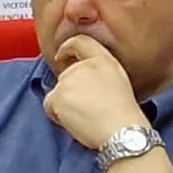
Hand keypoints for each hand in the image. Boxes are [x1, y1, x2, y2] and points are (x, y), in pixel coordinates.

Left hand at [42, 34, 149, 150]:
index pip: (80, 41)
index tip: (61, 55)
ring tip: (84, 116)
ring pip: (57, 91)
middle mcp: (85, 66)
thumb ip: (99, 73)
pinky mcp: (59, 95)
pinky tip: (74, 121)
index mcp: (103, 60)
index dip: (67, 47)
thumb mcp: (119, 82)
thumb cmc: (123, 116)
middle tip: (87, 108)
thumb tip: (83, 81)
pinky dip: (56, 115)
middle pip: (66, 75)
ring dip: (65, 104)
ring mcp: (70, 79)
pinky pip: (49, 105)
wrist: (122, 131)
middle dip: (70, 91)